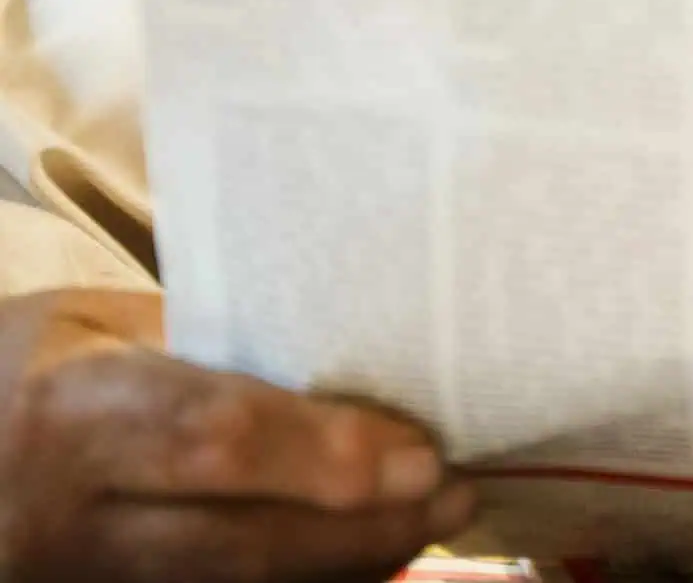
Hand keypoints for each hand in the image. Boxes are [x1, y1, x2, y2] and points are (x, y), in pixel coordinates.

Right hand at [0, 290, 476, 582]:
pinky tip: (370, 558)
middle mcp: (66, 521)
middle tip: (457, 495)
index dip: (327, 455)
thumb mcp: (99, 327)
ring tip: (432, 524)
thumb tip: (357, 375)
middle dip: (364, 530)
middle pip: (242, 545)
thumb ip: (212, 352)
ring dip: (348, 567)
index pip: (215, 441)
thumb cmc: (30, 361)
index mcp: (69, 415)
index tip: (423, 456)